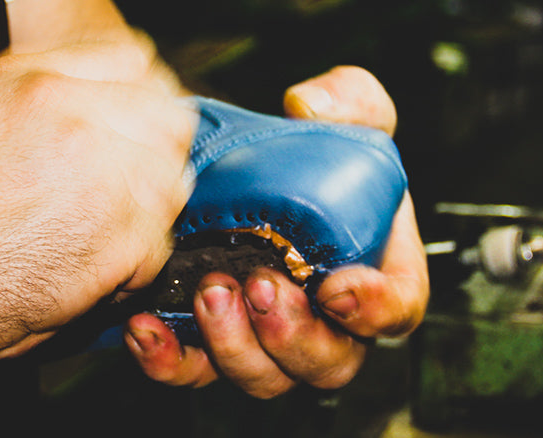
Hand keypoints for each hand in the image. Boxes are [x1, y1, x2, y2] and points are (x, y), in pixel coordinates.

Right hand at [0, 35, 197, 364]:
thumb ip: (49, 90)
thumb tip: (107, 93)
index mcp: (38, 81)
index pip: (136, 64)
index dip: (141, 101)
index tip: (132, 128)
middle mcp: (74, 118)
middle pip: (168, 121)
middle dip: (153, 155)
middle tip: (124, 187)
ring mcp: (103, 176)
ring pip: (171, 182)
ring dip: (146, 210)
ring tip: (98, 230)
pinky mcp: (119, 237)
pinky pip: (160, 242)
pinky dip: (132, 264)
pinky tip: (90, 265)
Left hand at [124, 66, 428, 397]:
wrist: (235, 167)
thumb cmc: (305, 154)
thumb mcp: (343, 110)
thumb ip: (349, 99)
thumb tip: (312, 108)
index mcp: (372, 272)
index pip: (397, 312)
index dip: (375, 310)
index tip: (340, 289)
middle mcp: (323, 319)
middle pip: (329, 362)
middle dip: (294, 335)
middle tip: (259, 285)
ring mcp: (265, 337)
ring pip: (264, 376)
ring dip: (234, 346)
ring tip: (207, 292)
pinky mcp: (209, 341)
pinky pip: (192, 370)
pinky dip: (169, 358)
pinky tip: (146, 325)